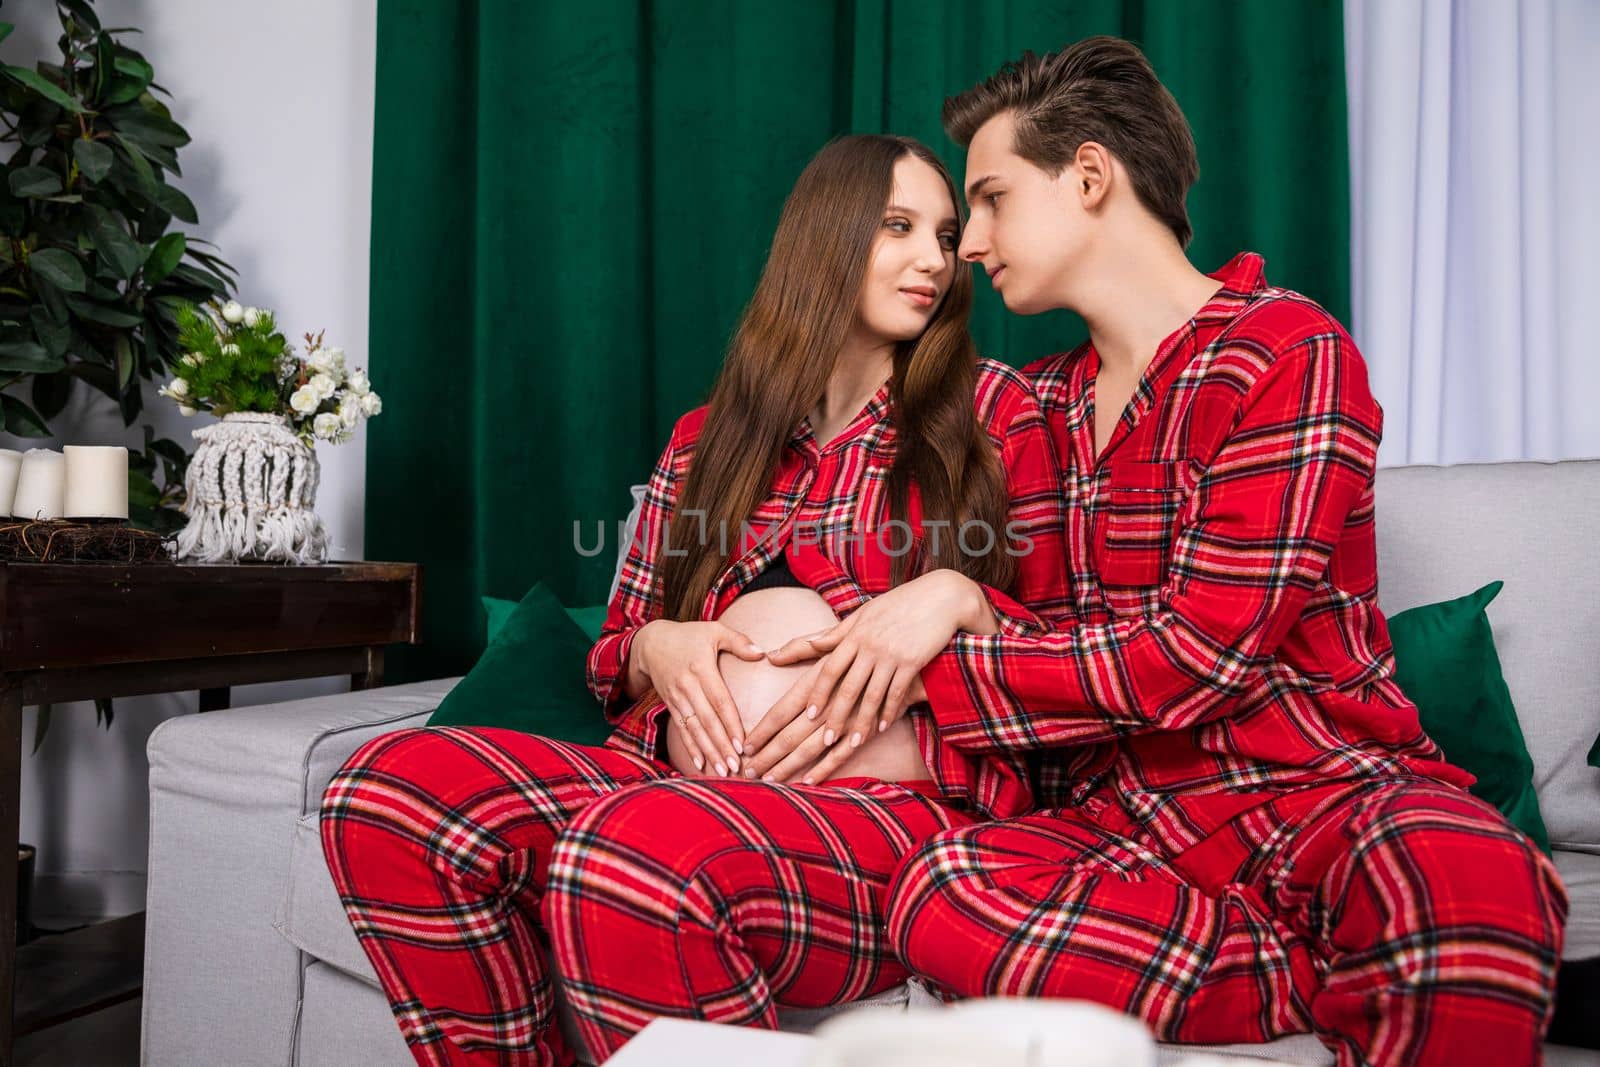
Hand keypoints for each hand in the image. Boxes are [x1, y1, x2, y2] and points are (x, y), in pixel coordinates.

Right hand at [633, 619, 764, 775]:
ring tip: (721, 770)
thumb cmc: (688, 635)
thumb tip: (761, 653)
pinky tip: (700, 764)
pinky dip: (691, 748)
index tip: (742, 743)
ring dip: (708, 751)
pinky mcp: (671, 705)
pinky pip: (681, 730)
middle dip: (720, 745)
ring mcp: (677, 698)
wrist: (650, 643)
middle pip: (706, 720)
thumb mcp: (713, 630)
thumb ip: (738, 641)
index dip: (730, 723)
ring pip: (694, 729)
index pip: (719, 701)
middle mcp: (688, 686)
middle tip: (735, 765)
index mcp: (701, 669)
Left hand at [746, 570, 982, 781]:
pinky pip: (897, 692)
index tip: (809, 715)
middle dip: (835, 715)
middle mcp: (870, 645)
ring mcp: (891, 654)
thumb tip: (811, 644)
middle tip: (825, 739)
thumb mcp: (864, 614)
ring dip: (862, 722)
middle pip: (848, 687)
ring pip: (872, 695)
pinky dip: (889, 711)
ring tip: (852, 742)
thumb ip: (837, 633)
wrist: (940, 596)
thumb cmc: (898, 604)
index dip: (818, 693)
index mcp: (854, 634)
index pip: (829, 668)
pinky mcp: (913, 661)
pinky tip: (882, 727)